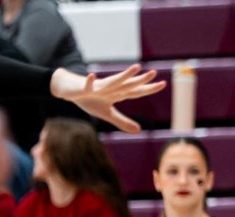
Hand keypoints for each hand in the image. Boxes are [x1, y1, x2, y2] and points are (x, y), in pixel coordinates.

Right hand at [50, 64, 165, 133]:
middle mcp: (111, 88)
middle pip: (128, 84)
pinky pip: (87, 85)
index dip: (149, 89)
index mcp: (117, 93)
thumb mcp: (107, 113)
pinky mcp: (84, 88)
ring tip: (135, 67)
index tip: (164, 84)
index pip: (136, 91)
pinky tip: (92, 75)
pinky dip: (90, 81)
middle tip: (154, 73)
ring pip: (112, 81)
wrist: (70, 90)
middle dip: (140, 80)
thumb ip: (123, 121)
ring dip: (123, 75)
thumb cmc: (90, 99)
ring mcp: (98, 87)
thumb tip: (139, 130)